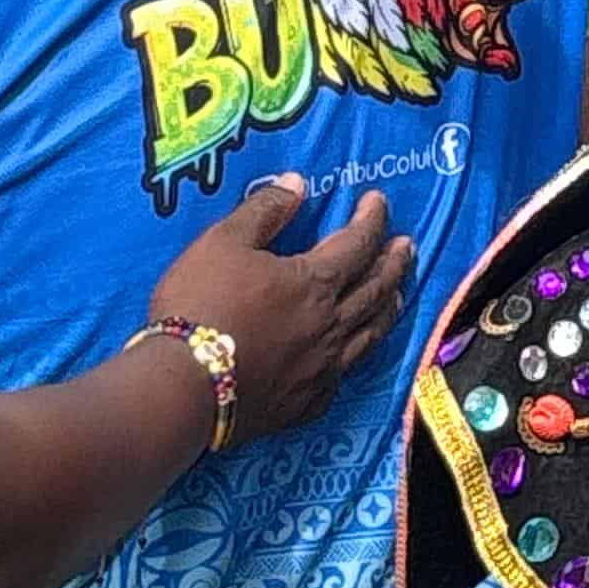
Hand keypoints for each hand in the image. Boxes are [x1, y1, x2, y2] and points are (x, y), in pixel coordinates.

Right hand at [155, 182, 414, 443]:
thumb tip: (298, 183)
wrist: (181, 389)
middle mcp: (330, 325)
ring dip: (387, 309)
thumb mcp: (223, 242)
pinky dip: (353, 359)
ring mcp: (322, 369)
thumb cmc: (200, 306)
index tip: (378, 201)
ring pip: (369, 335)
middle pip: (375, 289)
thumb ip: (265, 210)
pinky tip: (351, 356)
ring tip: (396, 295)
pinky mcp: (305, 405)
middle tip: (407, 246)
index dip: (372, 219)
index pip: (358, 243)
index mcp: (315, 282)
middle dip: (394, 263)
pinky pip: (341, 378)